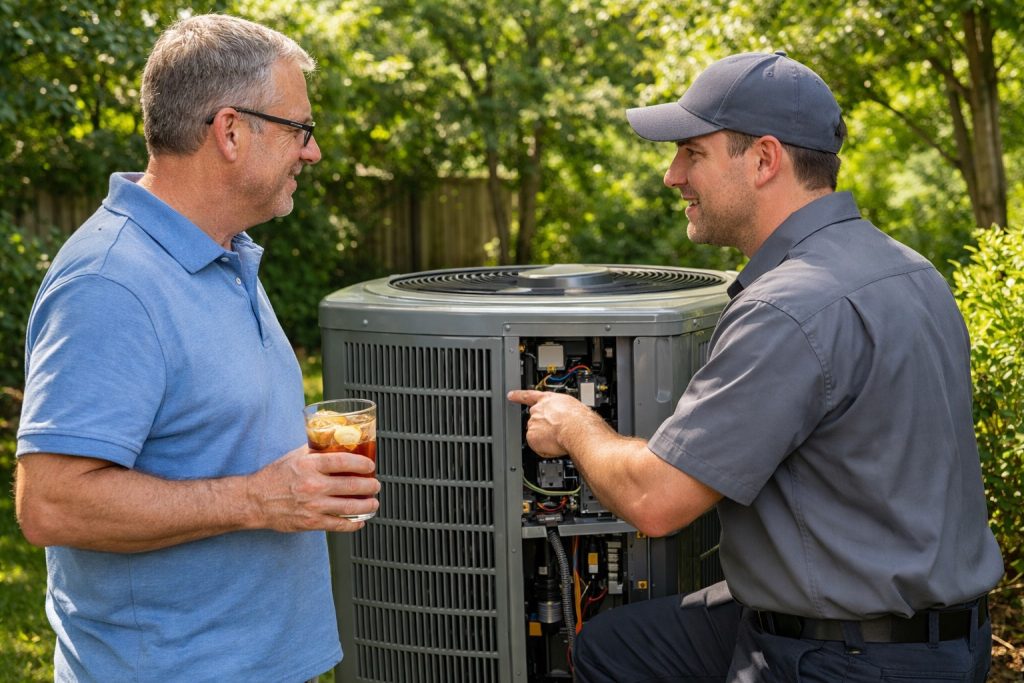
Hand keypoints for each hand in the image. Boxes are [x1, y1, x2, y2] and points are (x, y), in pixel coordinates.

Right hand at [246, 444, 379, 532]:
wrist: (255, 501)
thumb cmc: (275, 477)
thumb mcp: (295, 457)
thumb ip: (316, 450)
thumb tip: (335, 441)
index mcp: (309, 466)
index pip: (344, 461)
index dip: (362, 464)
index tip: (370, 466)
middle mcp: (312, 485)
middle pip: (351, 485)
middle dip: (370, 486)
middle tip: (375, 485)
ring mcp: (313, 506)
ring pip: (350, 507)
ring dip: (367, 505)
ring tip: (373, 502)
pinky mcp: (311, 522)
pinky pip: (338, 524)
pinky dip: (353, 524)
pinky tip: (360, 521)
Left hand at [507, 389, 599, 456]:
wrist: (577, 429)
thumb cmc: (579, 419)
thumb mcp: (571, 406)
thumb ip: (562, 410)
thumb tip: (565, 416)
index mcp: (548, 399)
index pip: (530, 396)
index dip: (519, 396)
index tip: (510, 395)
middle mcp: (538, 410)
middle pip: (535, 420)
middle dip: (542, 426)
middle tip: (556, 432)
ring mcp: (533, 423)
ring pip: (536, 434)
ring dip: (545, 438)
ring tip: (560, 439)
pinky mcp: (531, 437)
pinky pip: (537, 446)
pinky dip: (544, 449)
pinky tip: (555, 446)